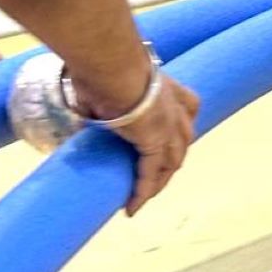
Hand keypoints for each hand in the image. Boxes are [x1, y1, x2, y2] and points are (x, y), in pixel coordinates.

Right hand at [110, 75, 199, 217]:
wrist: (112, 64)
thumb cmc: (105, 65)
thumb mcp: (108, 81)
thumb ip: (101, 97)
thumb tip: (83, 106)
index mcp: (167, 86)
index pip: (189, 106)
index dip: (183, 121)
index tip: (174, 132)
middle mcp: (175, 107)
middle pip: (184, 139)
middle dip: (172, 157)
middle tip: (155, 173)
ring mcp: (169, 126)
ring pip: (171, 161)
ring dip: (159, 180)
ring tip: (143, 195)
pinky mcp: (155, 143)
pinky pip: (150, 174)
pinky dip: (142, 192)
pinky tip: (131, 207)